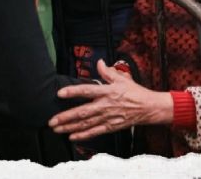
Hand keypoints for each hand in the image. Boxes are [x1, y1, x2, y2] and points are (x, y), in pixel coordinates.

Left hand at [49, 60, 173, 140]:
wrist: (149, 107)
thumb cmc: (135, 92)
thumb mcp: (122, 78)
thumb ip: (107, 72)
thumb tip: (99, 62)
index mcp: (107, 91)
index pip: (87, 90)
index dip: (73, 92)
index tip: (60, 93)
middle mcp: (105, 105)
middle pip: (82, 111)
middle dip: (65, 116)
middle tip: (52, 121)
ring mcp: (108, 117)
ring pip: (85, 123)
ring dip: (70, 127)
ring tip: (57, 129)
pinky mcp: (111, 126)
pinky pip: (95, 132)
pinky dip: (83, 135)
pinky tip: (72, 137)